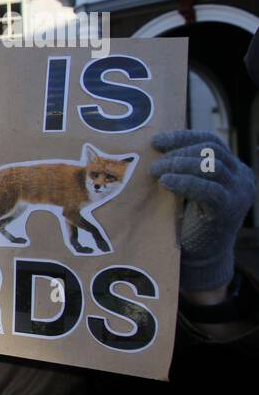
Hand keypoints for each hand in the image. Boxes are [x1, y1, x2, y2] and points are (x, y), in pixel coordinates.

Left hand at [151, 130, 255, 295]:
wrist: (201, 257)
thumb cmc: (189, 220)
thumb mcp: (188, 188)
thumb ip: (183, 169)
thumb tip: (153, 147)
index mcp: (233, 168)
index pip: (211, 141)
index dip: (183, 137)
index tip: (156, 141)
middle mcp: (241, 177)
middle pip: (211, 149)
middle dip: (179, 151)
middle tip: (155, 162)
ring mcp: (238, 192)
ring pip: (210, 165)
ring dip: (178, 164)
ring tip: (156, 172)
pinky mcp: (229, 208)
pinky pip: (208, 188)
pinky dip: (185, 181)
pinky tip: (166, 182)